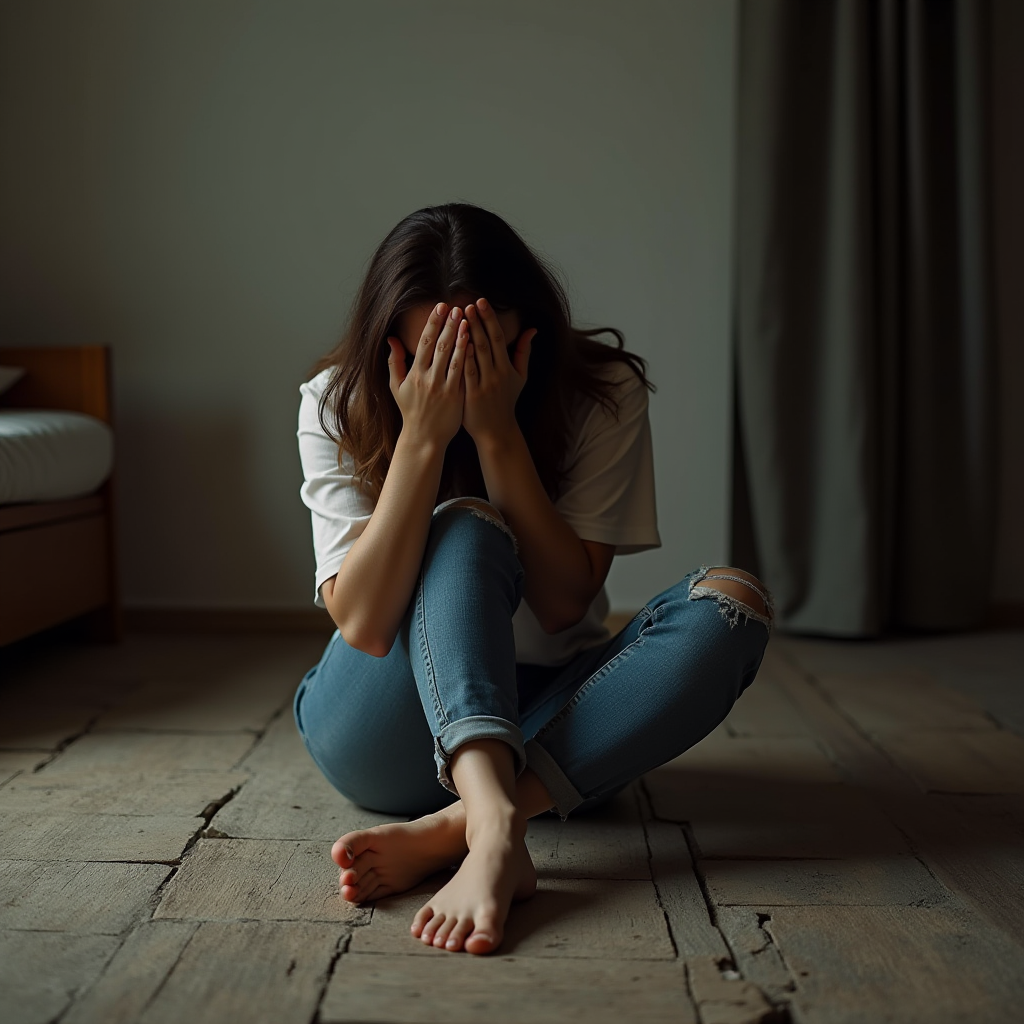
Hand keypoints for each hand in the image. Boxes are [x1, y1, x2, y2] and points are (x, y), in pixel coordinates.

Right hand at [386, 303, 468, 448]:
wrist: (424, 437)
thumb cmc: (410, 411)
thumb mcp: (397, 387)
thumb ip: (394, 362)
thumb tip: (391, 339)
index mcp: (415, 374)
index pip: (424, 343)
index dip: (432, 323)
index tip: (440, 307)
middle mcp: (429, 379)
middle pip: (440, 347)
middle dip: (448, 325)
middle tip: (456, 308)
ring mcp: (444, 388)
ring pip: (453, 358)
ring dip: (460, 338)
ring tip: (467, 321)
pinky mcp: (456, 397)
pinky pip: (463, 374)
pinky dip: (468, 359)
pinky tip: (475, 345)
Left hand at [462, 297, 536, 444]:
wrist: (496, 431)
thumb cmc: (506, 402)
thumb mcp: (520, 377)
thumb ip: (524, 352)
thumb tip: (532, 329)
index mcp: (507, 368)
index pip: (498, 337)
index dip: (489, 318)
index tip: (481, 301)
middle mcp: (497, 374)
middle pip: (486, 343)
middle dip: (476, 322)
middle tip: (467, 304)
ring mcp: (484, 385)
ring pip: (476, 355)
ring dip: (467, 335)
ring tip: (457, 317)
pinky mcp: (471, 395)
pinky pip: (466, 373)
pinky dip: (462, 358)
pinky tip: (455, 343)